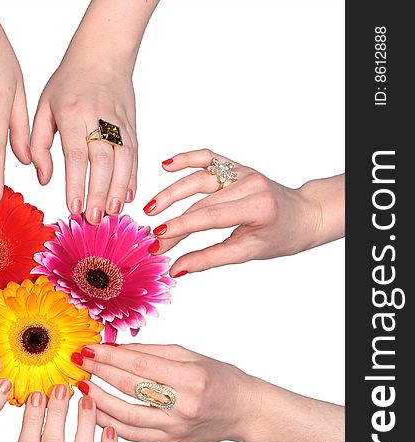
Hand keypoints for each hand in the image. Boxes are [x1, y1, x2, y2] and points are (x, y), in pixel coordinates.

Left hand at [31, 57, 136, 222]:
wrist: (103, 53)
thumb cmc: (68, 82)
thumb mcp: (44, 107)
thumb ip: (37, 143)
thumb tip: (43, 178)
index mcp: (71, 113)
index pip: (75, 154)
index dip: (76, 183)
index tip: (73, 207)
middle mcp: (98, 118)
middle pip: (102, 161)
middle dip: (98, 192)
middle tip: (93, 218)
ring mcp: (119, 122)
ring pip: (123, 160)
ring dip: (118, 189)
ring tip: (112, 212)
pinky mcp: (132, 125)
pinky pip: (134, 155)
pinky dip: (132, 177)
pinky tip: (128, 196)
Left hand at [75, 343, 344, 441]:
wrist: (246, 411)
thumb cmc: (218, 377)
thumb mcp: (189, 355)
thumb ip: (151, 353)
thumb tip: (113, 349)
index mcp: (190, 378)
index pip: (139, 366)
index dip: (109, 357)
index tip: (87, 348)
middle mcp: (182, 405)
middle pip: (129, 389)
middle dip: (99, 374)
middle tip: (78, 364)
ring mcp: (176, 427)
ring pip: (126, 417)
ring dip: (99, 402)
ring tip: (82, 388)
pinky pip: (133, 435)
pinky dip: (111, 424)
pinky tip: (96, 412)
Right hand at [146, 149, 344, 275]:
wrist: (304, 215)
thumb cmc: (280, 236)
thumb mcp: (247, 253)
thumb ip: (209, 259)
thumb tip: (176, 269)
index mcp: (258, 207)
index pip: (210, 216)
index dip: (181, 227)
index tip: (158, 241)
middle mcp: (250, 184)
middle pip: (200, 202)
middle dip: (173, 222)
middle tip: (153, 238)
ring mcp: (243, 172)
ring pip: (199, 178)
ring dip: (171, 193)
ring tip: (151, 208)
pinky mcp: (237, 167)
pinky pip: (209, 158)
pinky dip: (187, 159)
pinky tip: (167, 165)